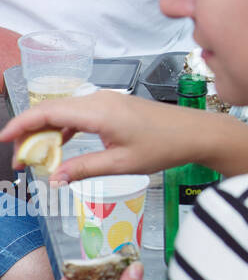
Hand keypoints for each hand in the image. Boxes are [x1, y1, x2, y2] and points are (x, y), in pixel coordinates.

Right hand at [1, 91, 209, 181]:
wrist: (196, 132)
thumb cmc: (165, 146)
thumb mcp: (121, 164)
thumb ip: (83, 169)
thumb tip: (53, 179)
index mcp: (98, 111)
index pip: (48, 112)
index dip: (21, 124)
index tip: (4, 140)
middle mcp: (100, 99)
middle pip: (52, 110)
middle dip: (30, 133)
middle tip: (19, 159)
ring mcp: (108, 100)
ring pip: (65, 111)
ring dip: (47, 131)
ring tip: (35, 156)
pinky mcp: (115, 105)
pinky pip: (80, 112)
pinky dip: (65, 127)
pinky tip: (61, 145)